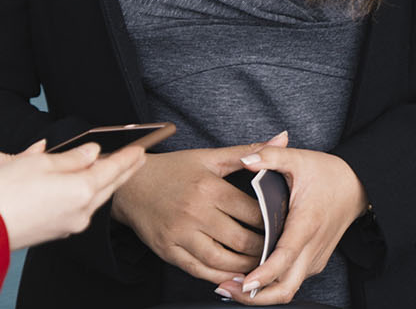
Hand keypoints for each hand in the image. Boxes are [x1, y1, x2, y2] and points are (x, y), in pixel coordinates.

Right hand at [0, 139, 146, 250]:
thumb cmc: (6, 192)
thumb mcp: (40, 162)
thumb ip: (72, 158)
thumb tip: (92, 152)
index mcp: (81, 190)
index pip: (112, 169)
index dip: (127, 157)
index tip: (140, 149)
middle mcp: (81, 211)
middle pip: (110, 186)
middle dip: (125, 170)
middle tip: (139, 158)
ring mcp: (70, 224)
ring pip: (97, 199)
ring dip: (108, 183)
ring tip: (117, 170)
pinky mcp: (58, 231)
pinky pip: (82, 209)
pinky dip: (90, 195)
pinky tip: (87, 188)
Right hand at [110, 132, 286, 283]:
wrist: (131, 186)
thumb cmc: (174, 170)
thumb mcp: (210, 157)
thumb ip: (249, 152)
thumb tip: (283, 138)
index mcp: (209, 188)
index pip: (252, 212)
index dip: (272, 222)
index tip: (284, 226)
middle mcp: (194, 213)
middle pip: (241, 240)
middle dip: (264, 249)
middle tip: (278, 250)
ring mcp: (180, 235)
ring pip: (222, 261)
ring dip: (246, 267)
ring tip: (260, 265)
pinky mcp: (168, 251)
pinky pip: (199, 271)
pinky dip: (221, 276)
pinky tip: (234, 274)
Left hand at [226, 145, 367, 304]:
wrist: (357, 186)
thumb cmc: (328, 173)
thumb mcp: (299, 158)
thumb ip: (270, 156)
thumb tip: (245, 159)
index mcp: (306, 223)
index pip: (285, 257)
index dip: (264, 274)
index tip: (244, 282)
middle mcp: (312, 248)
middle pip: (285, 288)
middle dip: (255, 296)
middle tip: (226, 288)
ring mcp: (314, 258)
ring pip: (287, 289)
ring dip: (260, 294)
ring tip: (230, 286)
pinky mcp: (313, 262)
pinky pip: (290, 281)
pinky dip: (269, 285)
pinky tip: (247, 277)